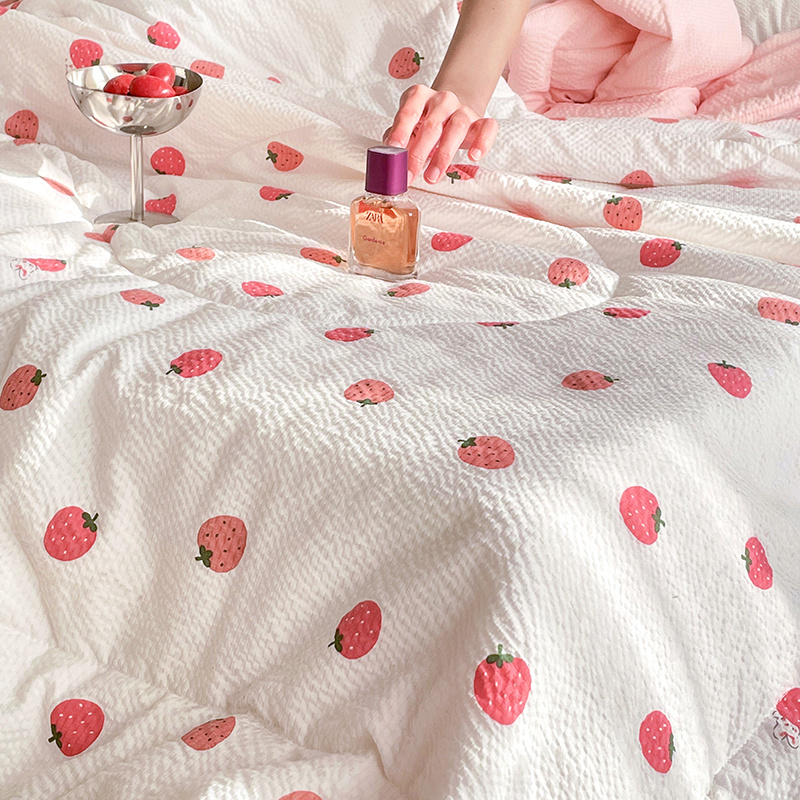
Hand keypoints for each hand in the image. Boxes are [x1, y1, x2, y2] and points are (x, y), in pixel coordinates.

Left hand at [382, 84, 498, 184]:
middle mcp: (442, 99)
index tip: (394, 150)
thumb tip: (387, 158)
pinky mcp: (481, 121)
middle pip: (432, 125)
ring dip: (444, 155)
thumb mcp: (409, 127)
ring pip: (457, 127)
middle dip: (419, 153)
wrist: (451, 111)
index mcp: (419, 96)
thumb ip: (398, 139)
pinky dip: (482, 142)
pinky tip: (474, 157)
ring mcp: (462, 109)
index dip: (401, 131)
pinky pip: (487, 127)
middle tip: (410, 175)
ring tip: (432, 177)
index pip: (409, 111)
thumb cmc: (426, 123)